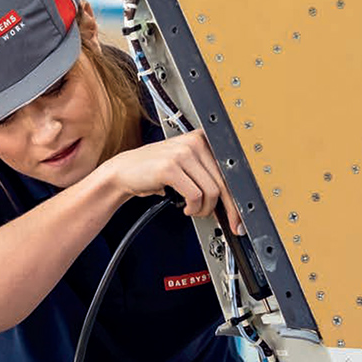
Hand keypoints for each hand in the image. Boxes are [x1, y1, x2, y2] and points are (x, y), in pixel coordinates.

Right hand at [101, 129, 244, 232]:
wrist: (123, 171)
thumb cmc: (154, 170)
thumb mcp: (184, 165)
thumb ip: (206, 174)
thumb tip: (231, 199)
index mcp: (202, 138)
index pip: (229, 170)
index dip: (236, 196)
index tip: (238, 215)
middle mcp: (194, 142)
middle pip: (224, 182)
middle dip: (228, 208)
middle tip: (227, 223)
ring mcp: (182, 153)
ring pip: (211, 191)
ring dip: (204, 209)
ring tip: (194, 210)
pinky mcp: (170, 168)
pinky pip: (194, 195)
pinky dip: (193, 208)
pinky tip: (186, 208)